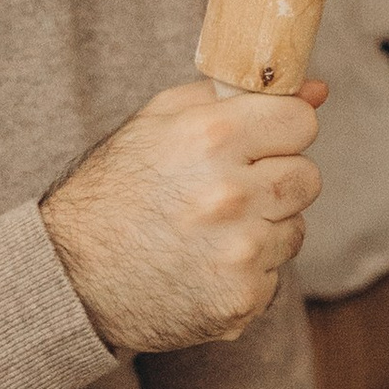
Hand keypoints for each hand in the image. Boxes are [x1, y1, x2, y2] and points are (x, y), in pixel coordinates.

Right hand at [42, 78, 326, 354]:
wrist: (70, 276)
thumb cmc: (116, 189)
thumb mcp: (158, 122)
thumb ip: (235, 96)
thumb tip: (319, 89)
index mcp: (211, 138)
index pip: (301, 121)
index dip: (279, 131)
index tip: (256, 143)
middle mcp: (230, 194)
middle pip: (308, 176)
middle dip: (275, 180)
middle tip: (226, 191)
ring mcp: (239, 252)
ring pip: (295, 227)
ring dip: (262, 228)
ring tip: (207, 232)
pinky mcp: (241, 299)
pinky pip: (275, 274)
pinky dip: (247, 272)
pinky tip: (202, 267)